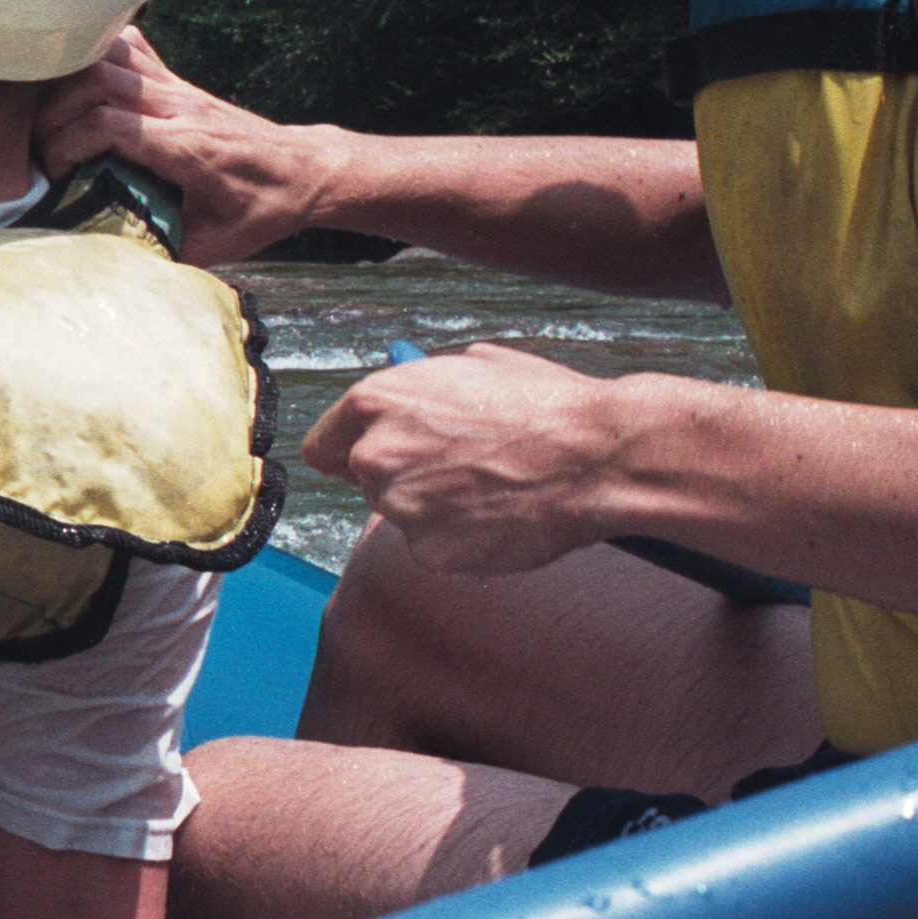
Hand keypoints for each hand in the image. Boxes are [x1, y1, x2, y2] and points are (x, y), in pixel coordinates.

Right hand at [36, 28, 328, 265]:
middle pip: (97, 81)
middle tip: (37, 146)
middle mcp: (180, 107)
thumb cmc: (265, 208)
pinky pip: (132, 48)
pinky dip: (99, 54)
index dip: (64, 145)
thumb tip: (113, 262)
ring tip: (50, 117)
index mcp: (187, 147)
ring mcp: (180, 89)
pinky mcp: (180, 83)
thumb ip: (166, 251)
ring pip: (110, 57)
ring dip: (69, 81)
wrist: (307, 171)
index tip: (51, 174)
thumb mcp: (217, 246)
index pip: (107, 125)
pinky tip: (82, 83)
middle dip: (53, 112)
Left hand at [301, 341, 626, 572]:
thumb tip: (407, 391)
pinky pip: (434, 548)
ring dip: (434, 509)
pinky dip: (460, 541)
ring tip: (490, 488)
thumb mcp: (473, 367)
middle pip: (365, 481)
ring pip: (403, 515)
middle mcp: (376, 454)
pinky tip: (499, 516)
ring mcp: (401, 507)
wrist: (595, 455)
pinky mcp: (430, 551)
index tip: (365, 457)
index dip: (348, 450)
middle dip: (402, 476)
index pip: (322, 443)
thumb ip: (422, 387)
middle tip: (457, 468)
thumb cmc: (544, 405)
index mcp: (376, 401)